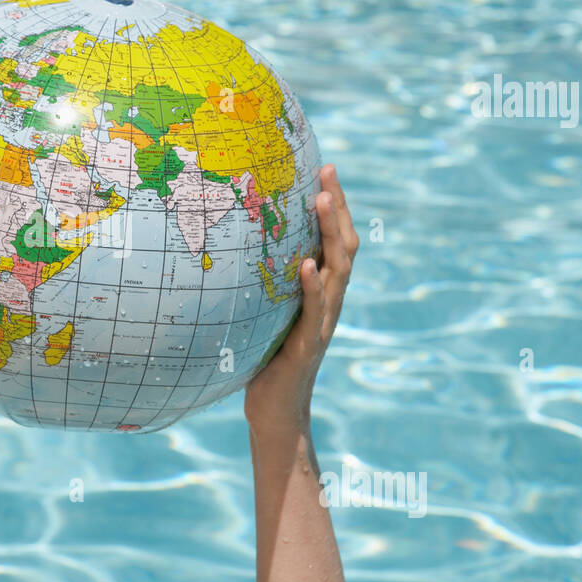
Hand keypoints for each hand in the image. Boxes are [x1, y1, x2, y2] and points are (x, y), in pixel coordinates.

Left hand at [244, 164, 357, 448]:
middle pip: (345, 247)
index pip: (336, 241)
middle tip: (329, 173)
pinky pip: (314, 311)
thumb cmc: (264, 361)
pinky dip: (313, 288)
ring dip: (330, 235)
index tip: (327, 169)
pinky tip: (307, 266)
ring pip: (337, 272)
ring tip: (323, 203)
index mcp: (321, 293)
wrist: (276, 412)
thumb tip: (236, 244)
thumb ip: (264, 283)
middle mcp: (329, 303)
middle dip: (339, 208)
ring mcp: (322, 323)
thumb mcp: (266, 313)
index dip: (336, 206)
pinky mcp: (308, 345)